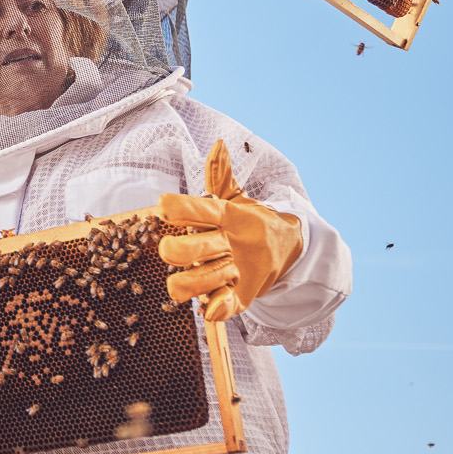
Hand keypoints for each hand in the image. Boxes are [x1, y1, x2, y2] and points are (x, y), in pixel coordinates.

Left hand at [156, 139, 301, 322]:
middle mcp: (233, 242)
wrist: (290, 246)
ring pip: (208, 279)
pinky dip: (219, 308)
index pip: (203, 209)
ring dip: (190, 284)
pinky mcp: (244, 293)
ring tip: (176, 285)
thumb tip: (218, 145)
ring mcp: (239, 269)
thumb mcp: (237, 197)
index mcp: (229, 215)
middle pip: (199, 248)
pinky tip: (208, 308)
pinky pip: (229, 304)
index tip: (162, 207)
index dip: (181, 208)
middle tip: (167, 250)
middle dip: (179, 251)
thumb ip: (221, 173)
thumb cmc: (251, 220)